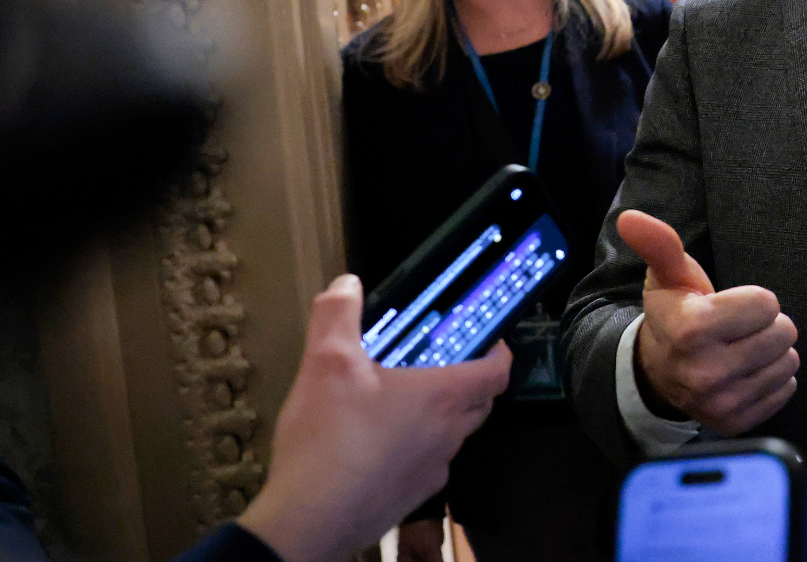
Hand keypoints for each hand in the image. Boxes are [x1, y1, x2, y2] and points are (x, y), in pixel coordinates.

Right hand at [235, 275, 509, 561]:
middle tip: (437, 362)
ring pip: (452, 436)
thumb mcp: (325, 363)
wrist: (307, 521)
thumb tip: (347, 284)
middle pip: (479, 403)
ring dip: (438, 416)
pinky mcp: (410, 499)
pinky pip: (426, 466)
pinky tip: (375, 444)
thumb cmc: (327, 440)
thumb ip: (338, 315)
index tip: (485, 336)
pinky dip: (414, 449)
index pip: (498, 372)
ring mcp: (432, 472)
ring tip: (399, 401)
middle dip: (469, 380)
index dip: (498, 351)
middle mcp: (448, 436)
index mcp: (442, 398)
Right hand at [620, 209, 799, 434]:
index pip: (767, 304)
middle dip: (764, 324)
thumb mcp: (668, 276)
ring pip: (788, 361)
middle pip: (783, 332)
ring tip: (741, 349)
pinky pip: (786, 388)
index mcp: (691, 329)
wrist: (658, 372)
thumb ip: (659, 244)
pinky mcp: (737, 423)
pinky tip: (745, 373)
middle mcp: (706, 372)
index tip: (728, 306)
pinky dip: (772, 378)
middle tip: (736, 329)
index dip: (752, 299)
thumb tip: (630, 218)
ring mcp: (722, 403)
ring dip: (770, 351)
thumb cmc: (674, 314)